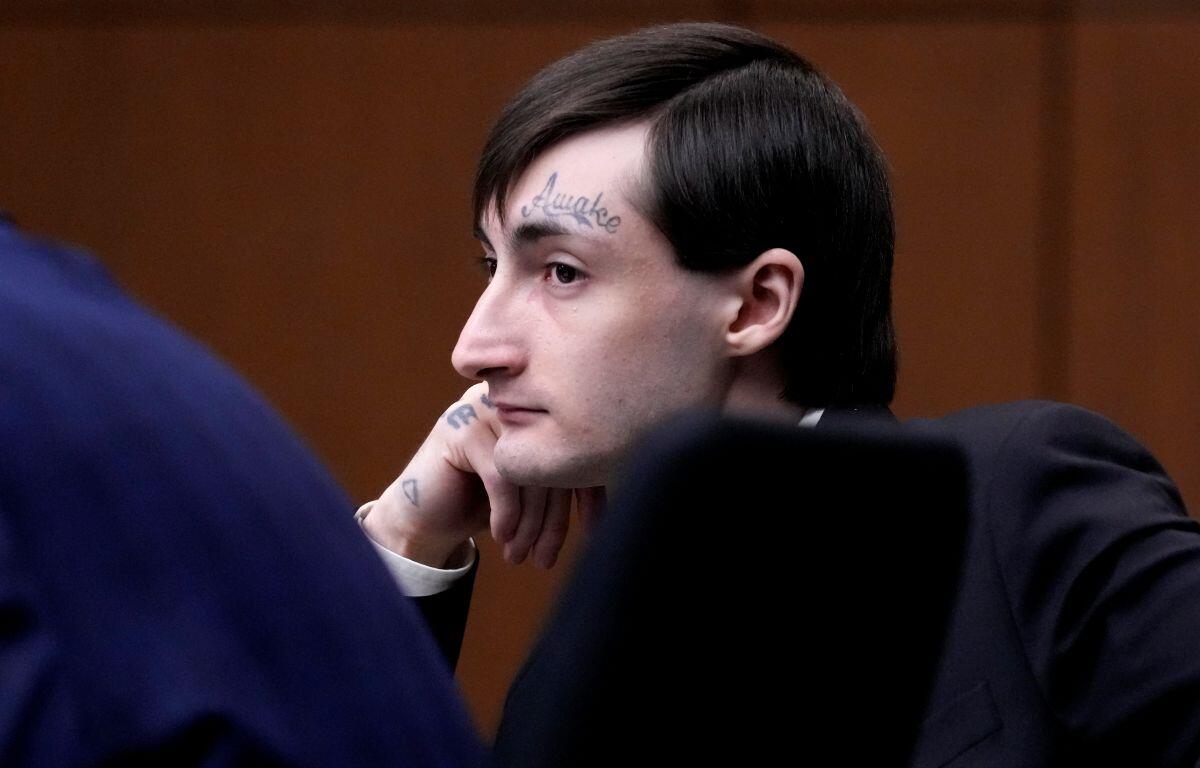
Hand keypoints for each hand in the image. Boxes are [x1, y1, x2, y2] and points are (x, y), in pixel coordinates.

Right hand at [363, 383, 604, 568]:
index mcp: (540, 407)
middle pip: (553, 460)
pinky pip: (501, 475)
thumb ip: (570, 480)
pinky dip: (506, 513)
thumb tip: (630, 501)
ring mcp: (484, 408)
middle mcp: (515, 401)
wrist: (426, 515)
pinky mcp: (459, 428)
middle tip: (548, 558)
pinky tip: (502, 537)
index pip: (576, 449)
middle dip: (554, 519)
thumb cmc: (487, 504)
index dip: (589, 495)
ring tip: (523, 556)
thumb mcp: (535, 491)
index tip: (594, 536)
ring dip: (529, 523)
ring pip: (528, 469)